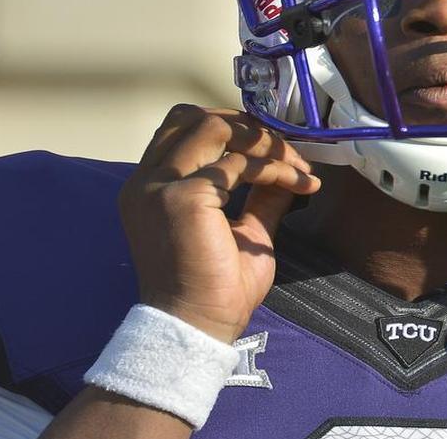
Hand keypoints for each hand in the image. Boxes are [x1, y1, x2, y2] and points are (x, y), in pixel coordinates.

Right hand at [117, 104, 319, 343]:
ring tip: (297, 163)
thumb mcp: (243, 230)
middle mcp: (146, 180)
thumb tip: (287, 171)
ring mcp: (161, 186)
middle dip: (246, 126)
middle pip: (194, 118)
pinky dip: (277, 168)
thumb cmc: (215, 289)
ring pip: (215, 129)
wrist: (197, 328)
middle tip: (286, 149)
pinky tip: (301, 184)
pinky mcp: (185, 196)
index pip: (183, 130)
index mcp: (150, 187)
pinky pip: (240, 164)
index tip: (274, 147)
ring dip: (263, 141)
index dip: (232, 128)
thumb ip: (259, 197)